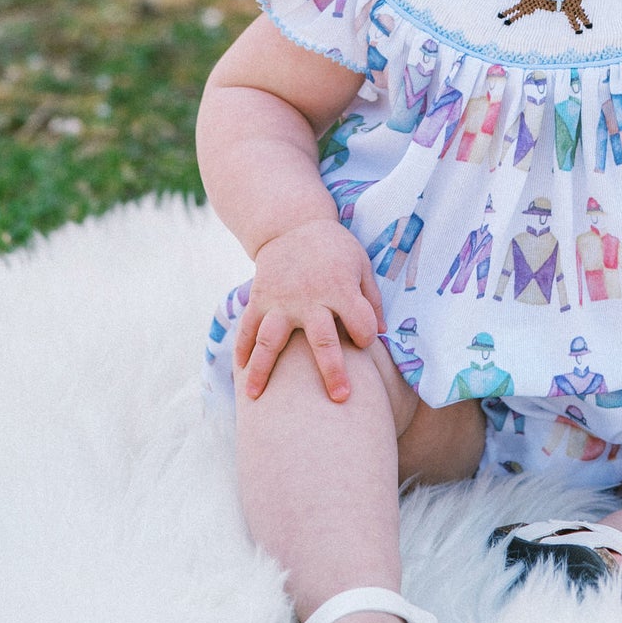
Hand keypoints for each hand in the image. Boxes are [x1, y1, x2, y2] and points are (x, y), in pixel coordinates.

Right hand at [233, 218, 384, 403]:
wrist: (291, 223)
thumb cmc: (333, 247)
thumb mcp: (360, 263)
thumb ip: (371, 298)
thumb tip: (382, 334)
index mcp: (340, 288)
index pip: (361, 323)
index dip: (367, 335)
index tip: (365, 341)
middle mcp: (310, 297)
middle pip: (322, 340)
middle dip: (333, 371)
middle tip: (340, 398)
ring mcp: (280, 301)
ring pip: (271, 341)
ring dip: (264, 370)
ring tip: (256, 397)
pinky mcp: (260, 299)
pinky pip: (247, 327)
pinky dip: (241, 350)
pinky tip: (240, 372)